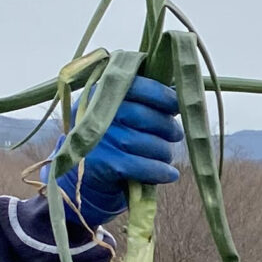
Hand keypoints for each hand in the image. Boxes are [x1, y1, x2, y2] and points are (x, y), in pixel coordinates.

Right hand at [54, 77, 182, 229]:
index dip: (163, 96)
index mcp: (100, 93)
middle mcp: (96, 113)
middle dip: (167, 127)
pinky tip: (170, 173)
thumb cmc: (109, 137)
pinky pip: (142, 166)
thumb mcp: (115, 112)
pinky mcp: (104, 164)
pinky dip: (160, 171)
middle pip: (145, 117)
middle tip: (176, 134)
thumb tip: (179, 91)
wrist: (82, 175)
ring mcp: (99, 139)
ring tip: (166, 154)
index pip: (138, 86)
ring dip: (164, 151)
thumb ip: (141, 100)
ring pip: (147, 143)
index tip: (177, 106)